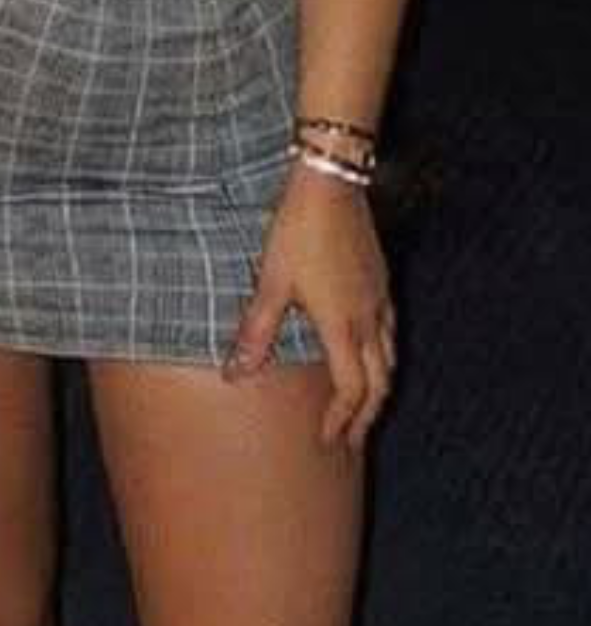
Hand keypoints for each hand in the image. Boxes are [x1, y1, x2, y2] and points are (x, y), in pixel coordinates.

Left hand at [221, 164, 396, 449]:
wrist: (330, 185)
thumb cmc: (297, 231)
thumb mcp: (270, 282)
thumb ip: (257, 332)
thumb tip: (235, 373)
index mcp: (343, 326)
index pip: (352, 390)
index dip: (341, 420)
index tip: (328, 441)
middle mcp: (370, 318)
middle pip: (381, 383)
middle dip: (367, 416)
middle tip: (352, 439)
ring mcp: (380, 298)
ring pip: (390, 358)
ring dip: (379, 388)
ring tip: (363, 406)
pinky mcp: (381, 280)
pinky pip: (391, 332)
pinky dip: (383, 356)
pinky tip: (370, 353)